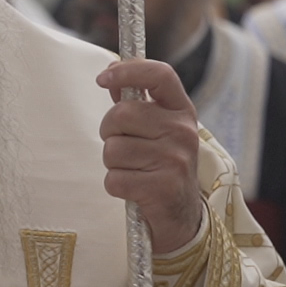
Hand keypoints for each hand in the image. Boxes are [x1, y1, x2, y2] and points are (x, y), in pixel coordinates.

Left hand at [97, 59, 203, 253]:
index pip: (159, 74)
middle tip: (124, 147)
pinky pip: (114, 179)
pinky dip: (115, 186)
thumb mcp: (157, 129)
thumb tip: (110, 75)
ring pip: (113, 149)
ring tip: (133, 170)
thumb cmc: (161, 164)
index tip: (103, 78)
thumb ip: (135, 102)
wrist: (180, 215)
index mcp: (182, 111)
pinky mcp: (162, 188)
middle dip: (110, 132)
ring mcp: (175, 160)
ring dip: (113, 163)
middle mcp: (183, 131)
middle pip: (121, 114)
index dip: (128, 70)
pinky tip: (134, 189)